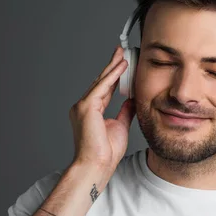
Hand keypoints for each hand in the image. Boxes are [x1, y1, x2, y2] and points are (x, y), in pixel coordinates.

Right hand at [69, 45, 135, 172]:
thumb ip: (125, 111)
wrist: (97, 165)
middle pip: (101, 81)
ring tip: (123, 53)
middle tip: (121, 50)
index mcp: (90, 111)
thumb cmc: (106, 152)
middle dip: (112, 65)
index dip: (114, 76)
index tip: (123, 64)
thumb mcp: (121, 125)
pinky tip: (121, 66)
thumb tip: (132, 100)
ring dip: (113, 66)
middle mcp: (83, 106)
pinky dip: (112, 76)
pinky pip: (102, 87)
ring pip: (101, 81)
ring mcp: (82, 106)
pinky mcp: (86, 107)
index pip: (105, 88)